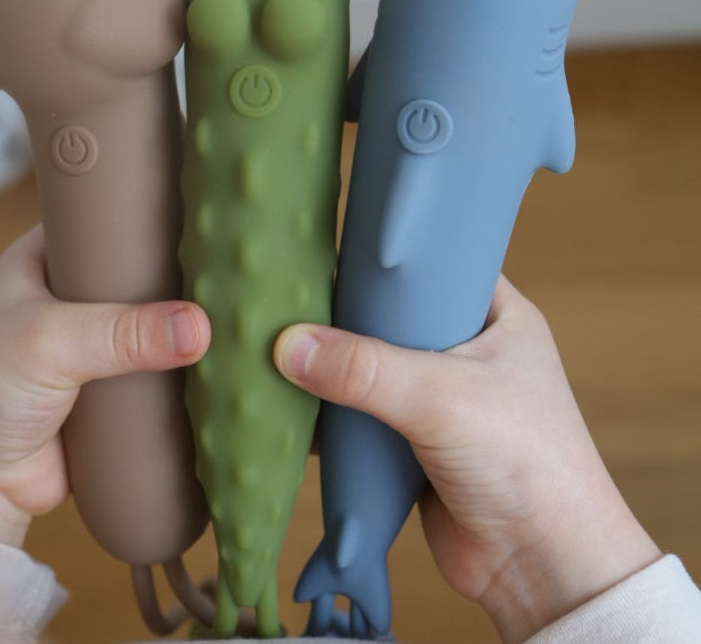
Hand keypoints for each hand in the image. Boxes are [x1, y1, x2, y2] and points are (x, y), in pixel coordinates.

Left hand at [0, 225, 208, 547]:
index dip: (144, 219)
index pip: (103, 223)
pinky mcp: (108, 391)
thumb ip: (124, 332)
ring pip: (149, 328)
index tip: (195, 216)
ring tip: (231, 315)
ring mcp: (89, 346)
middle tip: (222, 271)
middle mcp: (68, 298)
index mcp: (43, 260)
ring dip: (178, 331)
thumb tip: (197, 328)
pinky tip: (215, 363)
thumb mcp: (50, 341)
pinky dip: (177, 374)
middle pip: (135, 277)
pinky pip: (154, 375)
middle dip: (173, 280)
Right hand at [274, 275, 659, 642]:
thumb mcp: (443, 398)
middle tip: (288, 293)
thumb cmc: (524, 462)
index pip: (433, 265)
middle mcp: (466, 350)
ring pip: (370, 367)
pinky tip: (287, 400)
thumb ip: (364, 369)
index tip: (329, 244)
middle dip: (343, 313)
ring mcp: (439, 398)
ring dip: (330, 366)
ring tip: (273, 340)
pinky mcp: (412, 442)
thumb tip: (288, 344)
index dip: (385, 258)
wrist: (541, 570)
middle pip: (390, 317)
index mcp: (495, 316)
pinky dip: (328, 412)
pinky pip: (360, 414)